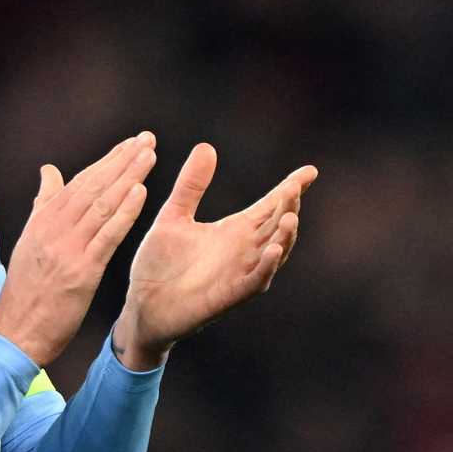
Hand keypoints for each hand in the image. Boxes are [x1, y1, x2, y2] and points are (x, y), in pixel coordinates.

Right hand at [0, 132, 157, 366]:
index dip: (108, 160)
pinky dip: (124, 212)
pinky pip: (106, 236)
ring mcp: (68, 248)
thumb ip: (44, 204)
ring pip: (102, 204)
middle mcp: (55, 228)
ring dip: (127, 177)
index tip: (130, 143)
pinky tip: (140, 193)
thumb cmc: (26, 290)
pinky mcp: (81, 271)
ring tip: (148, 156)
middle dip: (122, 160)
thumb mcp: (30, 240)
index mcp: (43, 220)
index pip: (81, 182)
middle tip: (146, 139)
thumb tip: (48, 171)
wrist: (16, 331)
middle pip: (94, 186)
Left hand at [112, 144, 316, 369]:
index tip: (310, 171)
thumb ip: (191, 185)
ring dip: (285, 237)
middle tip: (295, 187)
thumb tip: (207, 146)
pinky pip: (254, 281)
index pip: (270, 205)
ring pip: (274, 253)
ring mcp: (239, 274)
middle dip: (289, 208)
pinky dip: (266, 267)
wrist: (141, 305)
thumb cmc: (160, 264)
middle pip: (277, 225)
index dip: (290, 188)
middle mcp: (244, 251)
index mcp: (234, 231)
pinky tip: (271, 250)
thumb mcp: (174, 216)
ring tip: (291, 216)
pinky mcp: (228, 296)